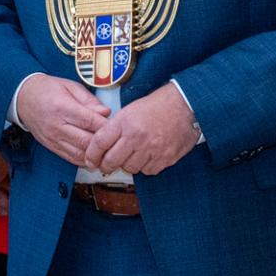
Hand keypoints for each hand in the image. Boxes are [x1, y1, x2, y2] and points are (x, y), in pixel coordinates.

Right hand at [14, 74, 109, 167]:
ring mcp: (52, 138)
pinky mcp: (50, 146)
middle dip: (104, 142)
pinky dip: (84, 160)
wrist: (22, 97)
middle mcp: (56, 125)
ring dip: (95, 155)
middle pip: (86, 140)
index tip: (117, 126)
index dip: (106, 126)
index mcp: (62, 107)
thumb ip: (90, 100)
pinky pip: (70, 158)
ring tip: (107, 151)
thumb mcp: (70, 86)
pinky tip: (93, 156)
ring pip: (80, 153)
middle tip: (115, 140)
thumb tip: (106, 113)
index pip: (90, 122)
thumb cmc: (47, 89)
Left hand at [83, 82, 197, 176]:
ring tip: (133, 154)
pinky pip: (148, 170)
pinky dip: (146, 166)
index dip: (91, 155)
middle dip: (106, 166)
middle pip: (111, 161)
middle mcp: (136, 137)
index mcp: (124, 122)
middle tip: (106, 165)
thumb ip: (115, 128)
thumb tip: (100, 146)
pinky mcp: (165, 158)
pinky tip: (148, 155)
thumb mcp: (129, 111)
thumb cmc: (157, 106)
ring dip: (128, 164)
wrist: (185, 105)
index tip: (90, 160)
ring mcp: (151, 149)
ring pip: (130, 168)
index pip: (99, 143)